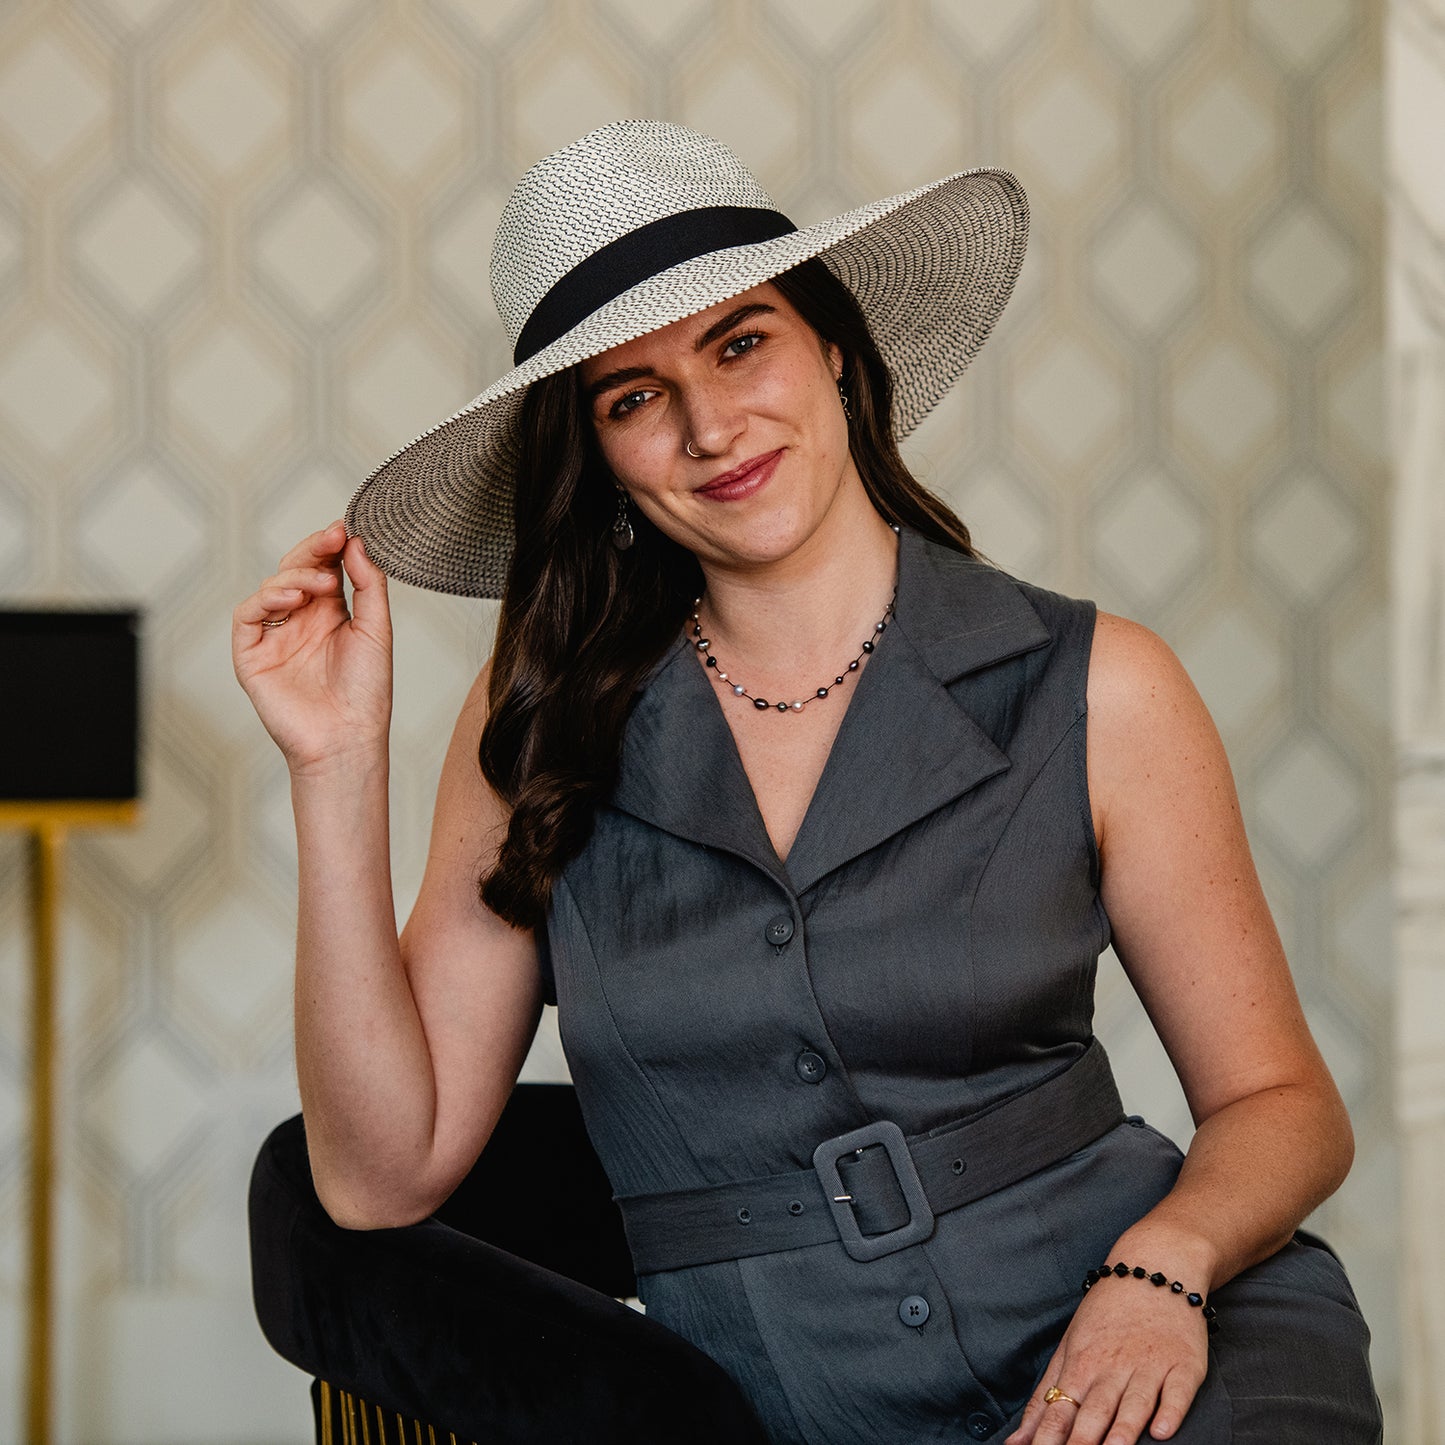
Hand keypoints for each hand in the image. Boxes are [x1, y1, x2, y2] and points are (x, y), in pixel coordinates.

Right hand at [232, 520, 392, 772]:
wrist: (347, 738)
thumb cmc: (367, 692)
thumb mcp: (376, 629)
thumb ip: (369, 584)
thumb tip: (357, 541)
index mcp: (331, 614)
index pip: (325, 567)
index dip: (331, 546)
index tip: (345, 528)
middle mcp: (301, 621)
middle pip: (296, 570)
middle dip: (313, 551)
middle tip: (332, 539)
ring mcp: (274, 637)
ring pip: (271, 587)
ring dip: (294, 576)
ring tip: (320, 584)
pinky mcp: (251, 655)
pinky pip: (247, 616)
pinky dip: (265, 600)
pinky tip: (291, 599)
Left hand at [1006, 1271, 1208, 1444]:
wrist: (1155, 1267)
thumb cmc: (1106, 1316)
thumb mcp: (1069, 1347)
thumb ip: (1044, 1397)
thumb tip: (1015, 1442)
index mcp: (1080, 1364)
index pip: (1058, 1410)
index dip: (1046, 1440)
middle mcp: (1113, 1367)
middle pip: (1094, 1412)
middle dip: (1081, 1443)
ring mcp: (1150, 1365)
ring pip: (1134, 1404)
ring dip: (1122, 1431)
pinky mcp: (1184, 1365)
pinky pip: (1178, 1393)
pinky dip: (1170, 1413)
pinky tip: (1161, 1432)